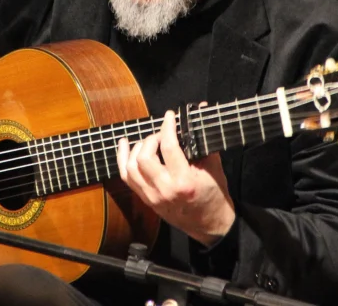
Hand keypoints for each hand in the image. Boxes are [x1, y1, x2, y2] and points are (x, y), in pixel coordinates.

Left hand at [116, 110, 235, 246]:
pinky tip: (124, 145)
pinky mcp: (146, 200)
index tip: (169, 116)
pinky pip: (127, 178)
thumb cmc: (214, 195)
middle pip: (145, 157)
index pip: (169, 147)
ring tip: (149, 141)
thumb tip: (200, 112)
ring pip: (131, 167)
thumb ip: (203, 140)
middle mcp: (164, 190)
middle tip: (162, 134)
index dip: (167, 127)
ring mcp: (152, 197)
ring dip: (137, 148)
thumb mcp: (214, 168)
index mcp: (184, 182)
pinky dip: (123, 159)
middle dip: (151, 139)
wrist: (210, 225)